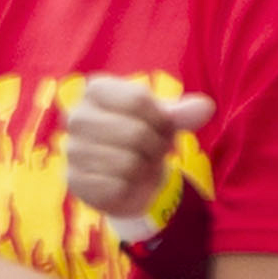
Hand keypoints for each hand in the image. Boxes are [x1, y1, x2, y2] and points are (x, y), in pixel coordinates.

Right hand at [59, 75, 208, 238]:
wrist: (127, 175)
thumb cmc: (145, 137)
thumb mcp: (165, 121)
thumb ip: (183, 113)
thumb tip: (206, 106)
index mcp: (95, 90)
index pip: (138, 99)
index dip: (161, 119)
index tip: (161, 127)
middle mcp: (76, 116)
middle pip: (135, 132)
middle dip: (155, 147)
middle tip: (152, 151)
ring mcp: (71, 148)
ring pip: (127, 163)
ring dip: (144, 170)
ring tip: (139, 165)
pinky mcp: (73, 179)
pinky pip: (116, 186)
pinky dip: (130, 188)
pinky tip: (124, 182)